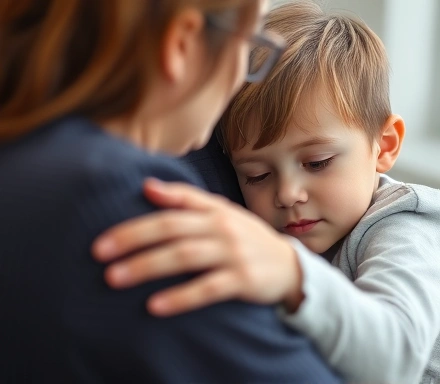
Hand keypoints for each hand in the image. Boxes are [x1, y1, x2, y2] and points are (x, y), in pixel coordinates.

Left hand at [92, 179, 303, 315]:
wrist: (288, 264)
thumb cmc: (246, 237)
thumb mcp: (222, 212)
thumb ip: (187, 198)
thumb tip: (147, 186)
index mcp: (214, 211)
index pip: (170, 211)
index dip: (135, 224)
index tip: (102, 240)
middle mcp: (222, 228)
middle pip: (172, 231)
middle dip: (134, 242)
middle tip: (99, 256)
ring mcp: (234, 254)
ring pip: (185, 257)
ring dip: (148, 266)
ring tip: (115, 279)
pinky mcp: (244, 280)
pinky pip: (208, 289)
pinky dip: (181, 297)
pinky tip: (155, 306)